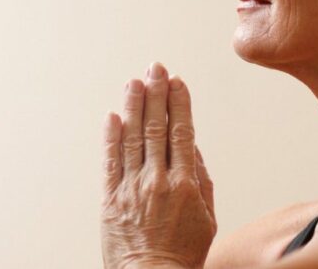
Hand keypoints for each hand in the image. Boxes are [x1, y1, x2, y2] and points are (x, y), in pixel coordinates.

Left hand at [100, 62, 216, 268]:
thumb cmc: (183, 253)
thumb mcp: (207, 217)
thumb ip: (200, 179)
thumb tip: (192, 147)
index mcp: (184, 184)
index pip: (182, 133)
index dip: (179, 104)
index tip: (178, 82)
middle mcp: (156, 181)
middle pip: (155, 128)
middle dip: (156, 94)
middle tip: (155, 67)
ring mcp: (131, 189)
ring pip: (131, 138)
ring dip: (133, 106)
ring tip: (134, 82)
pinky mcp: (110, 200)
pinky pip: (110, 162)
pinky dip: (110, 137)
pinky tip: (113, 116)